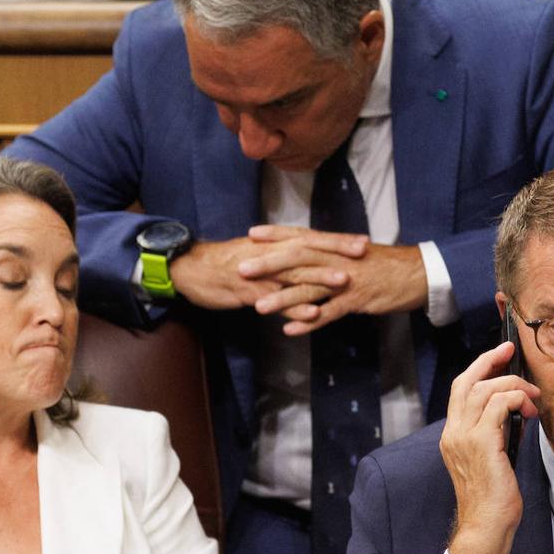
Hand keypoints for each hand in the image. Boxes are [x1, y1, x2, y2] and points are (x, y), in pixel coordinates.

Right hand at [169, 234, 356, 310]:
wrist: (190, 269)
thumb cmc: (224, 264)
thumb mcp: (255, 256)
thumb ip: (279, 258)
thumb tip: (303, 259)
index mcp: (272, 244)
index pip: (310, 238)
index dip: (336, 240)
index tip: (361, 241)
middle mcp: (269, 254)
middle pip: (307, 250)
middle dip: (336, 251)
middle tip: (363, 253)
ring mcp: (258, 273)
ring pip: (293, 273)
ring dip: (319, 277)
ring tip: (344, 281)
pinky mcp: (247, 291)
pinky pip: (274, 300)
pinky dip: (293, 308)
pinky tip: (311, 315)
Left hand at [239, 225, 427, 334]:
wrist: (419, 274)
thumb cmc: (385, 265)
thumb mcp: (356, 255)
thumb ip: (332, 255)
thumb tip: (310, 255)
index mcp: (336, 246)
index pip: (302, 235)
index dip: (277, 234)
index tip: (251, 234)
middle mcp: (338, 259)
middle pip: (298, 258)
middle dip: (268, 264)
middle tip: (241, 268)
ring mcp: (347, 280)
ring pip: (309, 288)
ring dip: (282, 298)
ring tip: (258, 307)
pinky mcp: (357, 300)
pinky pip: (329, 313)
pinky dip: (309, 321)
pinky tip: (289, 330)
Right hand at [439, 342, 539, 553]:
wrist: (487, 525)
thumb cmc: (493, 499)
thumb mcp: (490, 458)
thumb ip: (494, 433)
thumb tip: (514, 410)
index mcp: (452, 435)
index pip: (460, 390)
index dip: (479, 368)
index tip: (499, 355)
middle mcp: (453, 432)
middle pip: (466, 381)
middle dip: (489, 360)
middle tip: (510, 350)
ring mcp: (464, 437)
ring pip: (485, 389)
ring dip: (513, 385)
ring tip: (533, 396)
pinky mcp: (482, 443)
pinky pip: (500, 405)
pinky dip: (517, 399)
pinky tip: (531, 410)